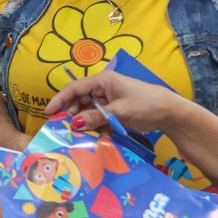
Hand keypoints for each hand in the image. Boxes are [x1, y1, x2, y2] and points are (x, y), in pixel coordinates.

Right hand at [44, 69, 178, 133]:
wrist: (169, 112)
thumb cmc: (145, 104)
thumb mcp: (119, 111)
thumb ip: (96, 117)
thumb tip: (74, 124)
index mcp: (103, 81)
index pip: (75, 88)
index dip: (60, 99)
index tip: (49, 112)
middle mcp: (103, 89)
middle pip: (79, 100)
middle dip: (70, 113)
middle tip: (62, 129)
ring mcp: (108, 100)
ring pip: (87, 110)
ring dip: (82, 122)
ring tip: (75, 135)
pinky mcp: (114, 111)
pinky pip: (97, 118)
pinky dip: (93, 126)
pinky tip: (90, 136)